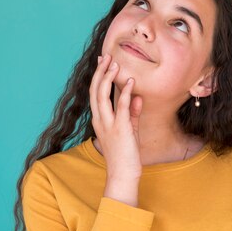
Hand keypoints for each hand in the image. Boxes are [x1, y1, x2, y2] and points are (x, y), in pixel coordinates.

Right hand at [89, 53, 143, 179]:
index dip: (98, 75)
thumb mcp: (129, 129)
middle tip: (106, 56)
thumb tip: (136, 96)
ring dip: (108, 77)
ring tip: (115, 63)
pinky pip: (120, 107)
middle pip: (95, 89)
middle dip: (100, 71)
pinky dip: (124, 92)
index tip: (102, 61)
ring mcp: (108, 124)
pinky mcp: (120, 128)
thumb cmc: (125, 154)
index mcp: (99, 119)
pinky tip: (130, 81)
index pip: (95, 92)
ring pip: (102, 95)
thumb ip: (131, 112)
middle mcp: (100, 119)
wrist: (122, 175)